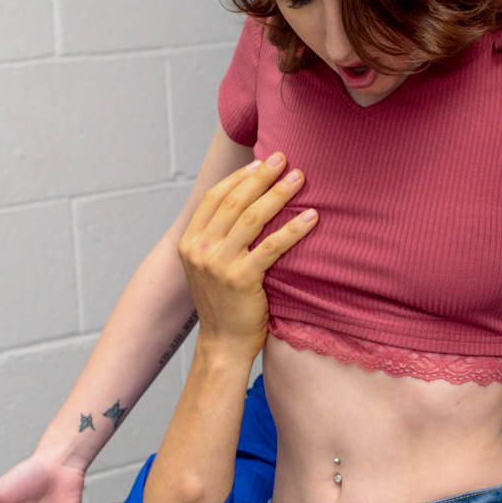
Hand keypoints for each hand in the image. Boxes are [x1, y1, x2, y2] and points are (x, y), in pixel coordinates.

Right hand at [177, 151, 316, 357]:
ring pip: (252, 218)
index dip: (239, 178)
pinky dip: (293, 229)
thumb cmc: (224, 303)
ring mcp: (218, 264)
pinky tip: (312, 218)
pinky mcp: (241, 279)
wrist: (223, 344)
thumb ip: (218, 236)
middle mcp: (200, 249)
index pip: (214, 198)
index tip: (261, 163)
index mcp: (189, 242)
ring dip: (278, 194)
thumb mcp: (209, 265)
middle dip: (261, 177)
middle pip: (234, 202)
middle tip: (284, 158)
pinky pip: (272, 247)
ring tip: (300, 178)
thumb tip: (245, 202)